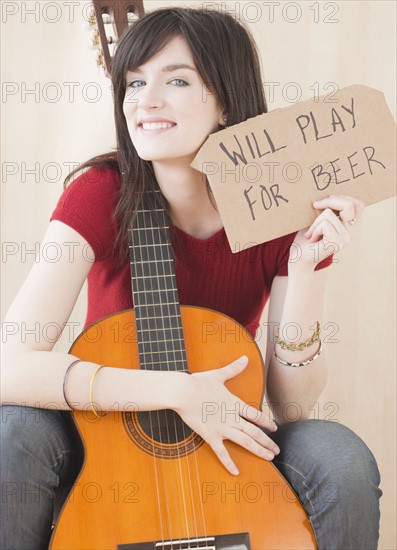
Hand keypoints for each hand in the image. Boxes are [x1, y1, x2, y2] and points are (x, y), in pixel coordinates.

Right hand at [174, 356, 279, 474]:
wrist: (183, 392)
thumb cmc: (199, 383)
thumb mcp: (218, 375)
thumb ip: (233, 368)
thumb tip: (245, 358)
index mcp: (235, 403)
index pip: (255, 415)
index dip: (267, 422)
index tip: (275, 429)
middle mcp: (232, 417)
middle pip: (255, 432)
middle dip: (267, 441)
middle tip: (277, 450)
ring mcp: (223, 428)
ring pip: (245, 442)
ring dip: (258, 450)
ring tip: (269, 458)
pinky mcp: (211, 436)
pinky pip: (222, 453)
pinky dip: (229, 463)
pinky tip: (236, 473)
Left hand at [290, 194, 364, 269]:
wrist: (299, 258)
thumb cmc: (306, 237)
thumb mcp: (318, 218)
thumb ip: (327, 208)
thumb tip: (325, 192)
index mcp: (349, 225)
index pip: (358, 205)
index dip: (344, 197)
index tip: (327, 199)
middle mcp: (351, 232)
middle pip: (348, 204)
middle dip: (328, 201)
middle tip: (314, 206)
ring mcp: (346, 238)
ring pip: (329, 214)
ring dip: (314, 222)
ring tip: (311, 233)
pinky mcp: (337, 243)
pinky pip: (324, 224)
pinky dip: (314, 229)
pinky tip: (312, 238)